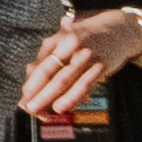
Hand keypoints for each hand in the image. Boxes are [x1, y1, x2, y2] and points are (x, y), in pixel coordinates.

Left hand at [16, 6, 141, 115]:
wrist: (118, 29)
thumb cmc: (86, 39)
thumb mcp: (65, 42)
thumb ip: (50, 58)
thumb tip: (32, 79)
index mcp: (56, 40)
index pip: (39, 65)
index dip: (31, 84)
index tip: (24, 98)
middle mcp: (69, 44)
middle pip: (49, 72)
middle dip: (37, 92)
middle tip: (29, 108)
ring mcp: (85, 54)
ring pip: (65, 79)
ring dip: (51, 97)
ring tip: (41, 112)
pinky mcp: (101, 64)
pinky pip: (84, 84)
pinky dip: (72, 97)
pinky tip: (62, 106)